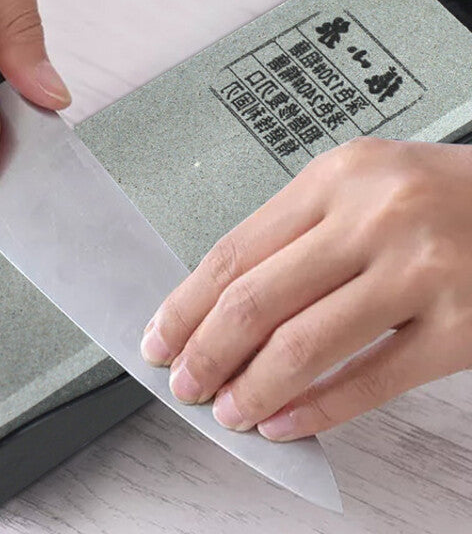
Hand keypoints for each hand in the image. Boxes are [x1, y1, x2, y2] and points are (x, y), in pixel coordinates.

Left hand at [141, 138, 471, 439]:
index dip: (186, 304)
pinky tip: (285, 422)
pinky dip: (316, 410)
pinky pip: (370, 380)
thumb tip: (224, 306)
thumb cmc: (439, 197)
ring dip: (252, 389)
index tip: (160, 336)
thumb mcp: (361, 187)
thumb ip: (296, 235)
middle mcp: (374, 218)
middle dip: (206, 352)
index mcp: (336, 178)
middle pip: (257, 300)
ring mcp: (421, 272)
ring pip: (305, 345)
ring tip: (228, 410)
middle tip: (184, 383)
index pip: (235, 252)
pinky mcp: (462, 327)